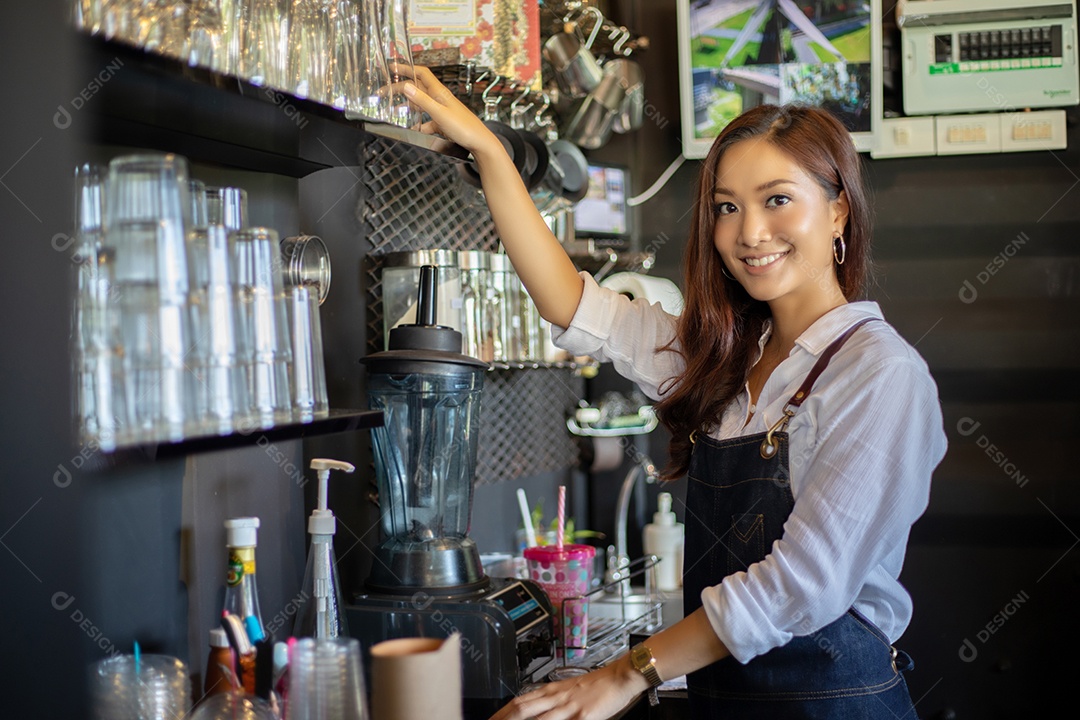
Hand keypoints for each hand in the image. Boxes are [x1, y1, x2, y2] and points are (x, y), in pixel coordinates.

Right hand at [401, 66, 502, 158]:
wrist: (480, 143)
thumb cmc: (464, 128)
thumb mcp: (440, 114)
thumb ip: (423, 100)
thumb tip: (406, 86)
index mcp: (440, 93)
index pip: (422, 73)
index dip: (408, 68)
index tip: (394, 67)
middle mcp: (440, 99)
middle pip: (418, 89)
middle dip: (402, 88)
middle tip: (385, 91)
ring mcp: (442, 111)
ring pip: (421, 105)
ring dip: (408, 106)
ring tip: (393, 110)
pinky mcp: (443, 123)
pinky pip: (427, 121)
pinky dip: (418, 125)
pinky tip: (413, 131)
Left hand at [489, 657, 648, 719]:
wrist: (620, 676)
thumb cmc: (598, 684)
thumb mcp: (569, 689)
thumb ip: (552, 699)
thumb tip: (536, 708)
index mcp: (552, 690)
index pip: (519, 701)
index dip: (502, 713)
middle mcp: (556, 698)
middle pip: (522, 709)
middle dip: (503, 719)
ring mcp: (569, 708)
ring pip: (538, 718)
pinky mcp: (583, 716)